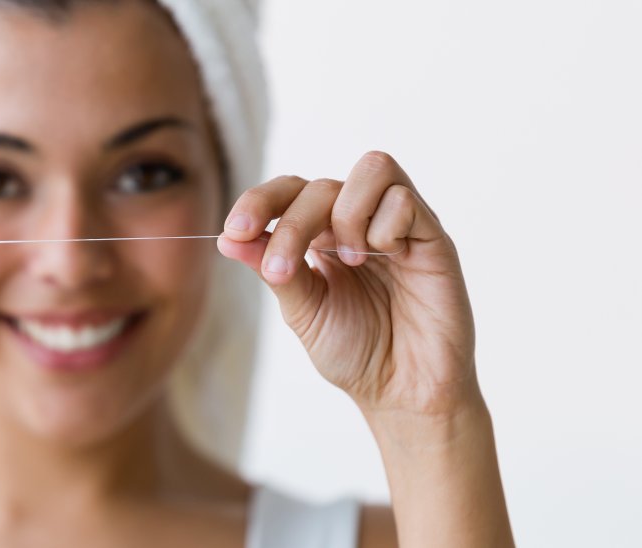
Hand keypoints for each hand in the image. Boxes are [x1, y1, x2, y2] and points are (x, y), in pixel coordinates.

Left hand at [218, 151, 477, 415]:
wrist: (404, 393)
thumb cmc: (357, 352)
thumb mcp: (304, 310)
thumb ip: (273, 270)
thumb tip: (227, 239)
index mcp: (323, 235)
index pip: (290, 191)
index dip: (259, 201)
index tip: (235, 231)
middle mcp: (361, 221)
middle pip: (321, 184)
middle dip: (291, 224)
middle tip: (281, 269)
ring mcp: (399, 225)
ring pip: (372, 169)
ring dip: (346, 214)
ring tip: (350, 260)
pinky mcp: (433, 237)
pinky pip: (405, 199)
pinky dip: (385, 226)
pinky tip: (387, 259)